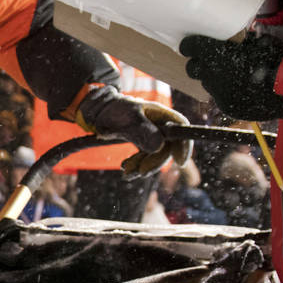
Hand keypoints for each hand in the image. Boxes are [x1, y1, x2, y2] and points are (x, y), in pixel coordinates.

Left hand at [73, 86, 190, 174]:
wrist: (98, 110)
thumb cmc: (113, 109)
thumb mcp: (126, 119)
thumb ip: (142, 131)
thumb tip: (159, 146)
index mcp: (159, 113)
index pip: (180, 126)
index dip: (184, 144)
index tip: (180, 162)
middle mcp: (159, 124)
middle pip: (168, 146)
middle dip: (155, 162)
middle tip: (140, 172)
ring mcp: (152, 134)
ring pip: (156, 155)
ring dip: (143, 166)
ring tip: (126, 173)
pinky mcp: (144, 143)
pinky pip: (146, 157)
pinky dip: (136, 165)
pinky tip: (124, 167)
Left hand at [179, 35, 282, 120]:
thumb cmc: (278, 57)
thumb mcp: (258, 40)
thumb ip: (239, 40)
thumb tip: (232, 37)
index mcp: (216, 53)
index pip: (189, 47)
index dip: (190, 44)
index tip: (193, 44)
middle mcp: (213, 75)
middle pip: (193, 69)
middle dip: (199, 63)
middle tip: (210, 59)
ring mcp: (220, 93)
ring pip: (208, 84)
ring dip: (215, 78)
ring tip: (232, 73)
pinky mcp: (229, 107)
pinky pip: (221, 97)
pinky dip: (228, 91)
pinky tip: (242, 87)